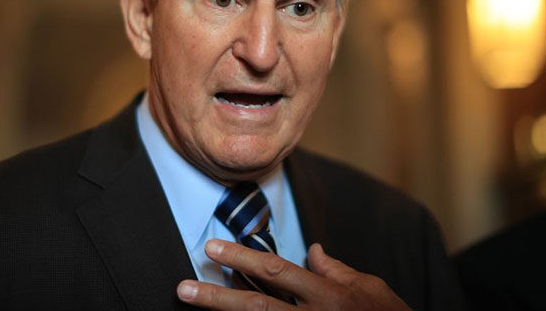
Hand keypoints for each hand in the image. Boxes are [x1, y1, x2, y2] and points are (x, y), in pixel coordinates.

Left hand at [177, 239, 411, 309]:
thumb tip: (313, 250)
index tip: (212, 248)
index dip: (242, 258)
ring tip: (193, 306)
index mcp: (328, 296)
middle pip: (256, 307)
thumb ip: (338, 270)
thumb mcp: (370, 289)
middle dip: (217, 297)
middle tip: (183, 288)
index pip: (277, 271)